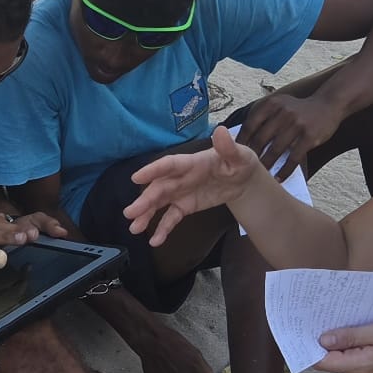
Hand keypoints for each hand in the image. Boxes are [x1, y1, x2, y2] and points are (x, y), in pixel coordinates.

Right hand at [122, 127, 258, 246]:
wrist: (242, 180)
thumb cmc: (239, 162)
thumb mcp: (240, 156)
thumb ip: (229, 148)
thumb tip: (221, 131)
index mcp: (192, 162)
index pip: (170, 165)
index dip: (153, 170)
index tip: (136, 178)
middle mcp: (181, 177)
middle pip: (159, 188)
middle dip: (145, 200)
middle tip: (130, 212)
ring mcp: (180, 192)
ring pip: (159, 204)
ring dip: (146, 215)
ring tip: (134, 228)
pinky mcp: (185, 206)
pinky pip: (171, 218)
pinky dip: (163, 229)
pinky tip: (154, 241)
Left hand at [237, 92, 339, 178]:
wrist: (328, 103)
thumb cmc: (299, 109)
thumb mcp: (280, 105)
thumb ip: (264, 117)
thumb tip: (242, 138)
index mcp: (272, 104)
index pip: (250, 124)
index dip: (241, 142)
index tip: (235, 155)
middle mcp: (283, 112)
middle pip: (261, 139)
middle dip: (252, 156)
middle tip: (245, 169)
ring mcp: (297, 124)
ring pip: (276, 150)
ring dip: (267, 166)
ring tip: (261, 176)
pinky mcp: (309, 136)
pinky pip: (293, 158)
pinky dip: (284, 171)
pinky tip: (279, 178)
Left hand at [313, 316, 372, 372]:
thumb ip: (352, 336)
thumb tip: (323, 340)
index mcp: (362, 367)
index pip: (324, 362)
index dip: (310, 347)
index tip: (302, 329)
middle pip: (332, 361)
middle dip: (325, 341)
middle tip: (320, 317)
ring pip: (344, 360)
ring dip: (340, 343)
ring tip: (339, 321)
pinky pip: (356, 360)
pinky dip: (352, 347)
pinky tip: (356, 332)